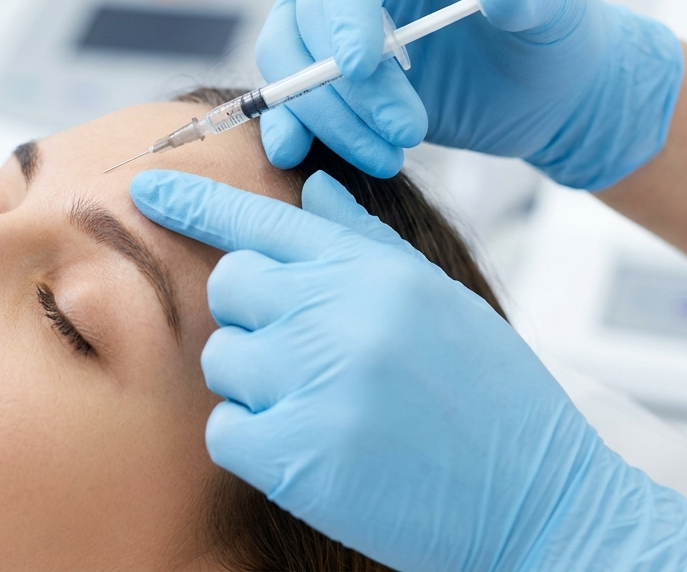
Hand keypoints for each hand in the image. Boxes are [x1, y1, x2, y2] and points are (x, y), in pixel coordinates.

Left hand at [131, 169, 686, 571]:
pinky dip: (256, 442)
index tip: (146, 187)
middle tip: (307, 355)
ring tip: (326, 408)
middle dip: (254, 318)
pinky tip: (314, 451)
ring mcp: (317, 383)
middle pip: (232, 287)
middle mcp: (341, 315)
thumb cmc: (490, 399)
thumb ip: (365, 245)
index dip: (198, 202)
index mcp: (375, 273)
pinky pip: (225, 431)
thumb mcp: (438, 301)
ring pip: (223, 360)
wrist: (540, 498)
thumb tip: (313, 190)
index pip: (267, 221)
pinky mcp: (298, 456)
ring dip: (258, 385)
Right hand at [259, 0, 681, 189]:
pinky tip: (301, 156)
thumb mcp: (555, 5)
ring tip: (390, 154)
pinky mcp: (317, 60)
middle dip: (350, 81)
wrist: (541, 87)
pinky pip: (285, 90)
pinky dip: (290, 124)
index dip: (348, 4)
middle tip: (406, 130)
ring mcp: (326, 5)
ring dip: (327, 113)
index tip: (364, 66)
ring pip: (286, 54)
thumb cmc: (549, 29)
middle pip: (311, 8)